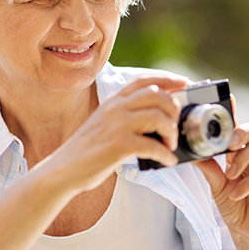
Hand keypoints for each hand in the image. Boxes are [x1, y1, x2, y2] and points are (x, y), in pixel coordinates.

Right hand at [40, 76, 188, 194]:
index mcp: (113, 101)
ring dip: (171, 133)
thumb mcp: (104, 123)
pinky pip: (153, 145)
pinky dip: (166, 155)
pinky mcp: (118, 145)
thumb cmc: (88, 151)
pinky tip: (167, 161)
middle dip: (174, 110)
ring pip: (158, 117)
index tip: (184, 83)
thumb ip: (125, 116)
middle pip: (157, 95)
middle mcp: (115, 108)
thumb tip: (158, 119)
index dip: (168, 79)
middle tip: (175, 128)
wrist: (64, 170)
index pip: (144, 80)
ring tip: (170, 146)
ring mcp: (116, 125)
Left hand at [193, 119, 248, 243]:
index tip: (228, 101)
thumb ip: (209, 168)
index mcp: (242, 153)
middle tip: (228, 147)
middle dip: (241, 133)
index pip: (239, 128)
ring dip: (241, 160)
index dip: (234, 113)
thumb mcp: (216, 185)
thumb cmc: (234, 205)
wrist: (247, 231)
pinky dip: (248, 183)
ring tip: (230, 176)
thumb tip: (193, 154)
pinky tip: (236, 193)